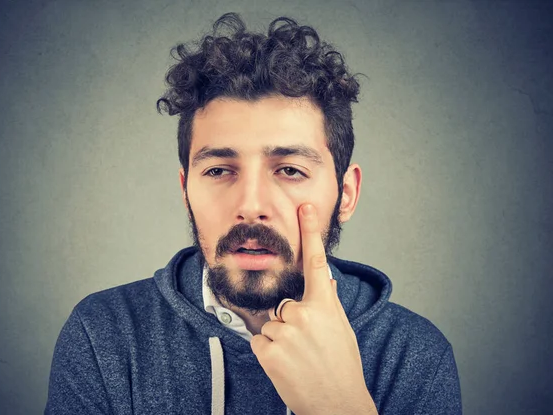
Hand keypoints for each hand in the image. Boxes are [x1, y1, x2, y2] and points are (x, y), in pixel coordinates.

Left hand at [250, 204, 377, 414]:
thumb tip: (322, 279)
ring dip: (280, 339)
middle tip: (308, 346)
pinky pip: (260, 341)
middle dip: (290, 321)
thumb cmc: (342, 367)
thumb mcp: (342, 330)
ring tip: (299, 358)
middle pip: (283, 304)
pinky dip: (269, 352)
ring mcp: (285, 332)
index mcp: (325, 305)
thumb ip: (328, 303)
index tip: (305, 208)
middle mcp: (303, 313)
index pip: (316, 262)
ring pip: (270, 324)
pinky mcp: (268, 351)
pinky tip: (287, 365)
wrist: (337, 405)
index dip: (309, 232)